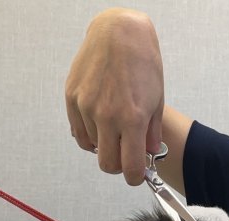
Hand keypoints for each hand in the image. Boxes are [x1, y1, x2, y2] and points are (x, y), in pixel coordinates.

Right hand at [65, 9, 163, 184]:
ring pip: (94, 148)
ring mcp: (85, 107)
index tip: (137, 175)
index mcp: (131, 120)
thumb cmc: (143, 66)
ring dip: (105, 145)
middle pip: (108, 165)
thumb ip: (151, 134)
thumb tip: (148, 156)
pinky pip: (79, 132)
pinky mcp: (71, 97)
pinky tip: (101, 124)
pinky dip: (90, 135)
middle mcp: (106, 117)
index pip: (130, 168)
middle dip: (119, 165)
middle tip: (126, 154)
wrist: (119, 34)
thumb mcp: (156, 102)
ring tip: (116, 128)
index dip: (135, 177)